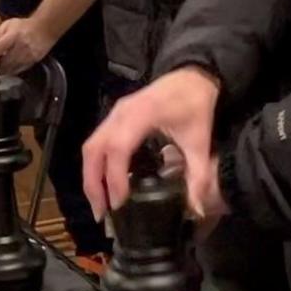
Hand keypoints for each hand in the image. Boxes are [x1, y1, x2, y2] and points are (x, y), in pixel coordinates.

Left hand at [0, 17, 55, 75]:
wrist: (45, 28)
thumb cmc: (24, 26)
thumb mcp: (8, 24)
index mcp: (13, 36)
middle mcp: (21, 47)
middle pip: (4, 62)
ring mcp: (28, 56)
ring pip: (11, 68)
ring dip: (1, 70)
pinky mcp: (33, 61)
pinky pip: (19, 70)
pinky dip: (11, 71)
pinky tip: (7, 68)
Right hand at [82, 65, 222, 219]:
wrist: (192, 76)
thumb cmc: (195, 105)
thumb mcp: (200, 141)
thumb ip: (198, 175)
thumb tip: (197, 209)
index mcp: (142, 114)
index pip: (118, 148)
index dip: (114, 177)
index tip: (119, 204)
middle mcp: (120, 113)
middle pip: (94, 149)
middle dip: (93, 183)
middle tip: (102, 214)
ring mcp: (114, 114)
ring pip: (90, 147)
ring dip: (91, 177)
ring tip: (100, 204)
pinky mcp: (113, 117)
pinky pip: (96, 143)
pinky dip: (95, 166)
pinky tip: (105, 185)